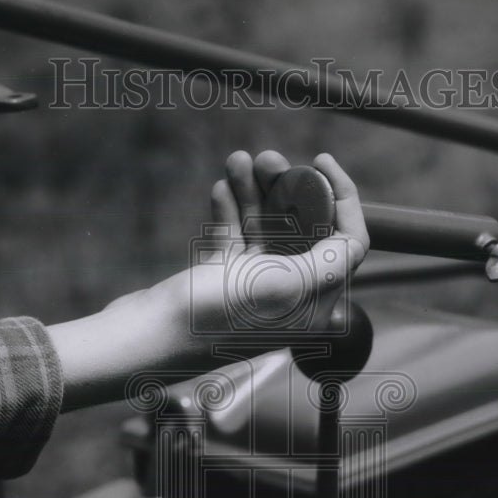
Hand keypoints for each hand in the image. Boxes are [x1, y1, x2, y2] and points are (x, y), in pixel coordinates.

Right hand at [47, 150, 368, 411]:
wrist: (145, 338)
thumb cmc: (214, 317)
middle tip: (267, 158)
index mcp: (314, 307)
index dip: (342, 198)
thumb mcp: (283, 286)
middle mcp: (290, 299)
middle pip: (305, 230)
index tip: (320, 161)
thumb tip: (352, 242)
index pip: (348, 244)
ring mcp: (254, 290)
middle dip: (289, 188)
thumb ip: (328, 262)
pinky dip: (230, 211)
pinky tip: (220, 187)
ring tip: (239, 160)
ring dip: (255, 192)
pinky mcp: (221, 283)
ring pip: (266, 229)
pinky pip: (234, 238)